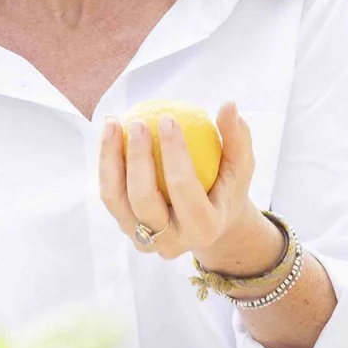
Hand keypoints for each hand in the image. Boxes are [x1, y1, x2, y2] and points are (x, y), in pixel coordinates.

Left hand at [98, 103, 281, 274]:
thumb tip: (229, 104)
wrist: (210, 227)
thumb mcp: (240, 167)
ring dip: (110, 158)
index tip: (168, 119)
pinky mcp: (127, 229)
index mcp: (204, 228)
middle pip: (143, 200)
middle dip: (137, 158)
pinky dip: (107, 163)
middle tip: (139, 122)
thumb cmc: (228, 190)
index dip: (174, 154)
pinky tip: (111, 133)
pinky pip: (110, 195)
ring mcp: (144, 240)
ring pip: (116, 199)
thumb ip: (237, 138)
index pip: (184, 190)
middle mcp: (171, 242)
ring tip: (113, 122)